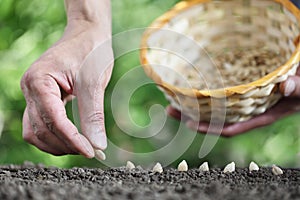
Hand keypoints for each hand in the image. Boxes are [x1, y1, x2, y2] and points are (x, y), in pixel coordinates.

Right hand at [20, 0, 112, 157]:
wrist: (87, 35)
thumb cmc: (90, 51)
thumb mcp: (94, 82)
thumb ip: (93, 114)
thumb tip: (97, 145)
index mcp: (39, 81)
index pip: (53, 120)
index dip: (72, 139)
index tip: (91, 152)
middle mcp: (30, 89)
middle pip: (41, 130)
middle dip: (66, 144)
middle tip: (91, 150)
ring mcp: (34, 94)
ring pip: (36, 132)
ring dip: (58, 144)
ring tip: (83, 147)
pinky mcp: (42, 99)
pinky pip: (41, 125)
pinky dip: (56, 136)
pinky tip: (74, 139)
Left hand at [167, 66, 299, 136]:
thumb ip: (299, 89)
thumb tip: (286, 86)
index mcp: (259, 115)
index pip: (231, 127)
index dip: (211, 129)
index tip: (191, 125)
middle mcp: (246, 111)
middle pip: (215, 119)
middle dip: (191, 116)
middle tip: (170, 109)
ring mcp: (242, 102)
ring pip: (214, 107)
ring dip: (192, 105)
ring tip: (171, 99)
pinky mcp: (241, 91)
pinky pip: (220, 96)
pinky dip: (205, 94)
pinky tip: (192, 88)